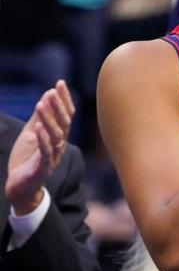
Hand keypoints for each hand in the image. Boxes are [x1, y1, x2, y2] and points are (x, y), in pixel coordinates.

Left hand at [5, 81, 75, 215]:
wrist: (20, 187)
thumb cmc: (26, 159)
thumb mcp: (31, 133)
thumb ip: (40, 116)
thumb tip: (48, 93)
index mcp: (59, 135)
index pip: (66, 114)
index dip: (64, 99)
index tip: (60, 83)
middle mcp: (59, 144)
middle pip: (64, 123)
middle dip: (58, 106)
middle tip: (52, 91)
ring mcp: (52, 156)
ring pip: (55, 135)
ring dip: (48, 119)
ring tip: (41, 104)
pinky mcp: (42, 168)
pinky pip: (45, 152)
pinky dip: (42, 139)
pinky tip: (37, 128)